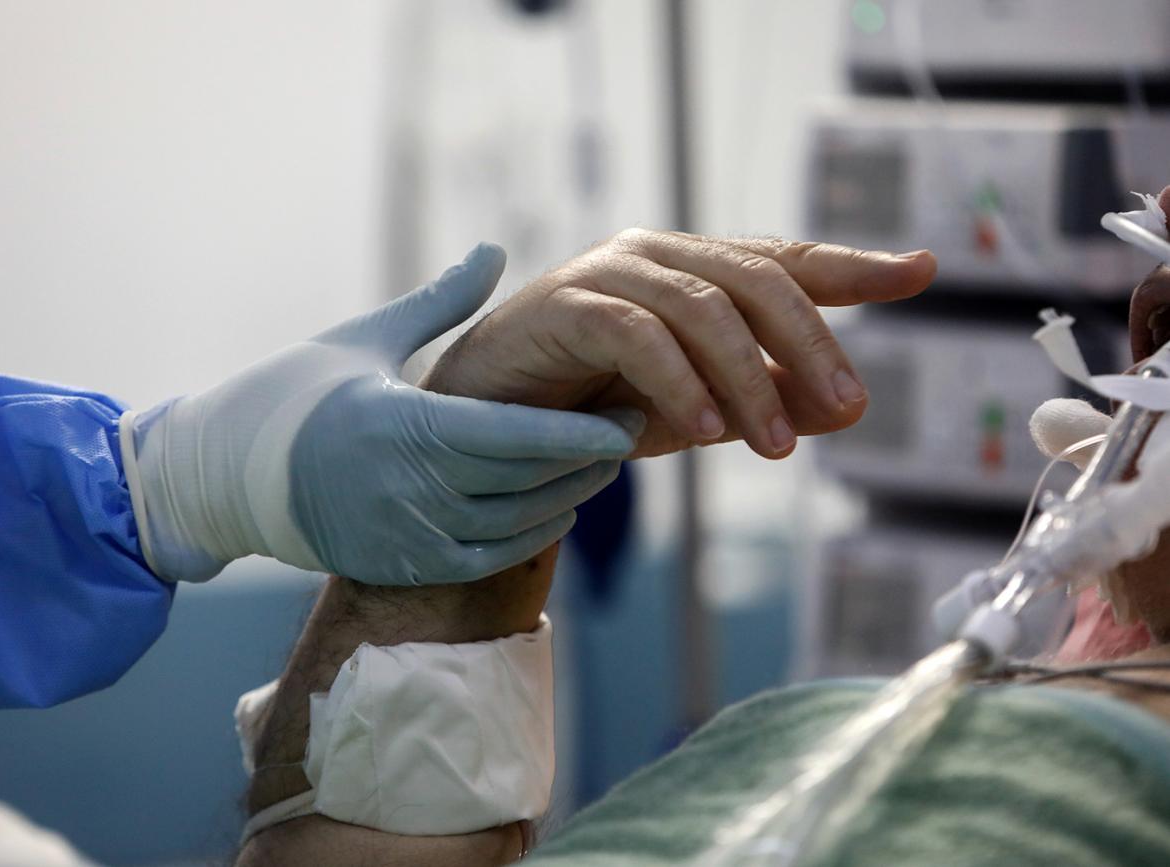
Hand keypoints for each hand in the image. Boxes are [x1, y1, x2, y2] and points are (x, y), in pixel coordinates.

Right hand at [120, 244, 641, 585]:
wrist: (221, 477)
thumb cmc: (292, 392)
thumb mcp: (362, 338)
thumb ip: (438, 301)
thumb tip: (495, 249)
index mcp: (399, 424)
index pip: (509, 435)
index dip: (576, 431)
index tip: (627, 417)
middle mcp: (406, 488)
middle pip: (523, 480)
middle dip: (587, 456)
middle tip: (634, 420)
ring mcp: (404, 535)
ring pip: (513, 523)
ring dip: (568, 494)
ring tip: (604, 461)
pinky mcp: (401, 566)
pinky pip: (486, 559)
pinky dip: (530, 534)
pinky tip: (559, 506)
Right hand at [423, 230, 935, 457]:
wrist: (489, 421)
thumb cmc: (591, 405)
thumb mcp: (696, 409)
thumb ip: (763, 400)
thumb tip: (845, 408)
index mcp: (695, 270)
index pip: (785, 261)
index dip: (853, 267)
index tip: (920, 272)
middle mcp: (658, 256)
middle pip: (757, 277)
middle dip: (811, 342)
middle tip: (849, 407)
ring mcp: (609, 272)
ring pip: (703, 306)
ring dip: (750, 379)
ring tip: (775, 446)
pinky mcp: (566, 304)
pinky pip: (638, 334)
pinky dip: (679, 381)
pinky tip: (707, 431)